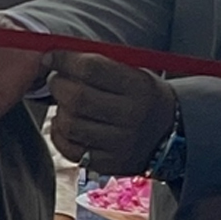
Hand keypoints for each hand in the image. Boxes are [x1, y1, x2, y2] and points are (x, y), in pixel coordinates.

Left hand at [49, 53, 176, 175]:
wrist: (169, 133)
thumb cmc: (142, 95)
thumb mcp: (134, 72)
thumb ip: (99, 63)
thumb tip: (56, 55)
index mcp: (138, 87)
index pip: (92, 68)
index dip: (65, 59)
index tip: (51, 56)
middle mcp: (131, 117)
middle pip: (77, 97)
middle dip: (58, 84)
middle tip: (56, 79)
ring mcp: (120, 144)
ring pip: (70, 124)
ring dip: (59, 109)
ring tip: (65, 103)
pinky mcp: (109, 165)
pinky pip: (70, 149)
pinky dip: (59, 133)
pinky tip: (65, 123)